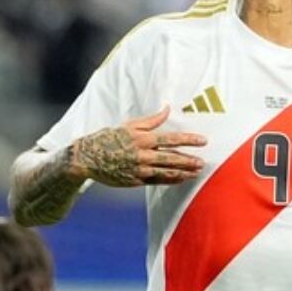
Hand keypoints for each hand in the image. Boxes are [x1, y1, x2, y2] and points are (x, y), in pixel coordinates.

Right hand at [70, 106, 205, 186]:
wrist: (88, 158)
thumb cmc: (109, 138)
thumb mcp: (129, 125)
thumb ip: (151, 120)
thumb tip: (167, 109)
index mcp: (142, 139)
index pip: (171, 139)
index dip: (188, 140)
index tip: (203, 141)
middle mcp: (142, 155)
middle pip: (171, 158)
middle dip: (189, 161)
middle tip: (203, 162)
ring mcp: (139, 170)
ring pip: (166, 172)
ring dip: (183, 173)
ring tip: (196, 173)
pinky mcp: (134, 181)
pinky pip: (156, 181)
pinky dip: (170, 180)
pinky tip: (181, 179)